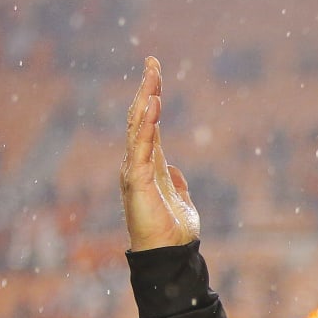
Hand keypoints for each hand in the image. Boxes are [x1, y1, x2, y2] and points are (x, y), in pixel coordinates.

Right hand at [120, 56, 200, 250]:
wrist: (169, 256)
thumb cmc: (174, 233)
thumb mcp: (181, 201)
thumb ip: (177, 184)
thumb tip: (175, 171)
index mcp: (149, 165)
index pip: (149, 123)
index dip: (151, 97)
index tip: (155, 71)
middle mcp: (137, 163)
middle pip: (140, 118)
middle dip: (146, 88)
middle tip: (153, 61)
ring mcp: (135, 170)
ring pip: (138, 127)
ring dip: (145, 100)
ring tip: (153, 76)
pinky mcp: (138, 180)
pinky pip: (142, 146)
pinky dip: (147, 124)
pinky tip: (153, 104)